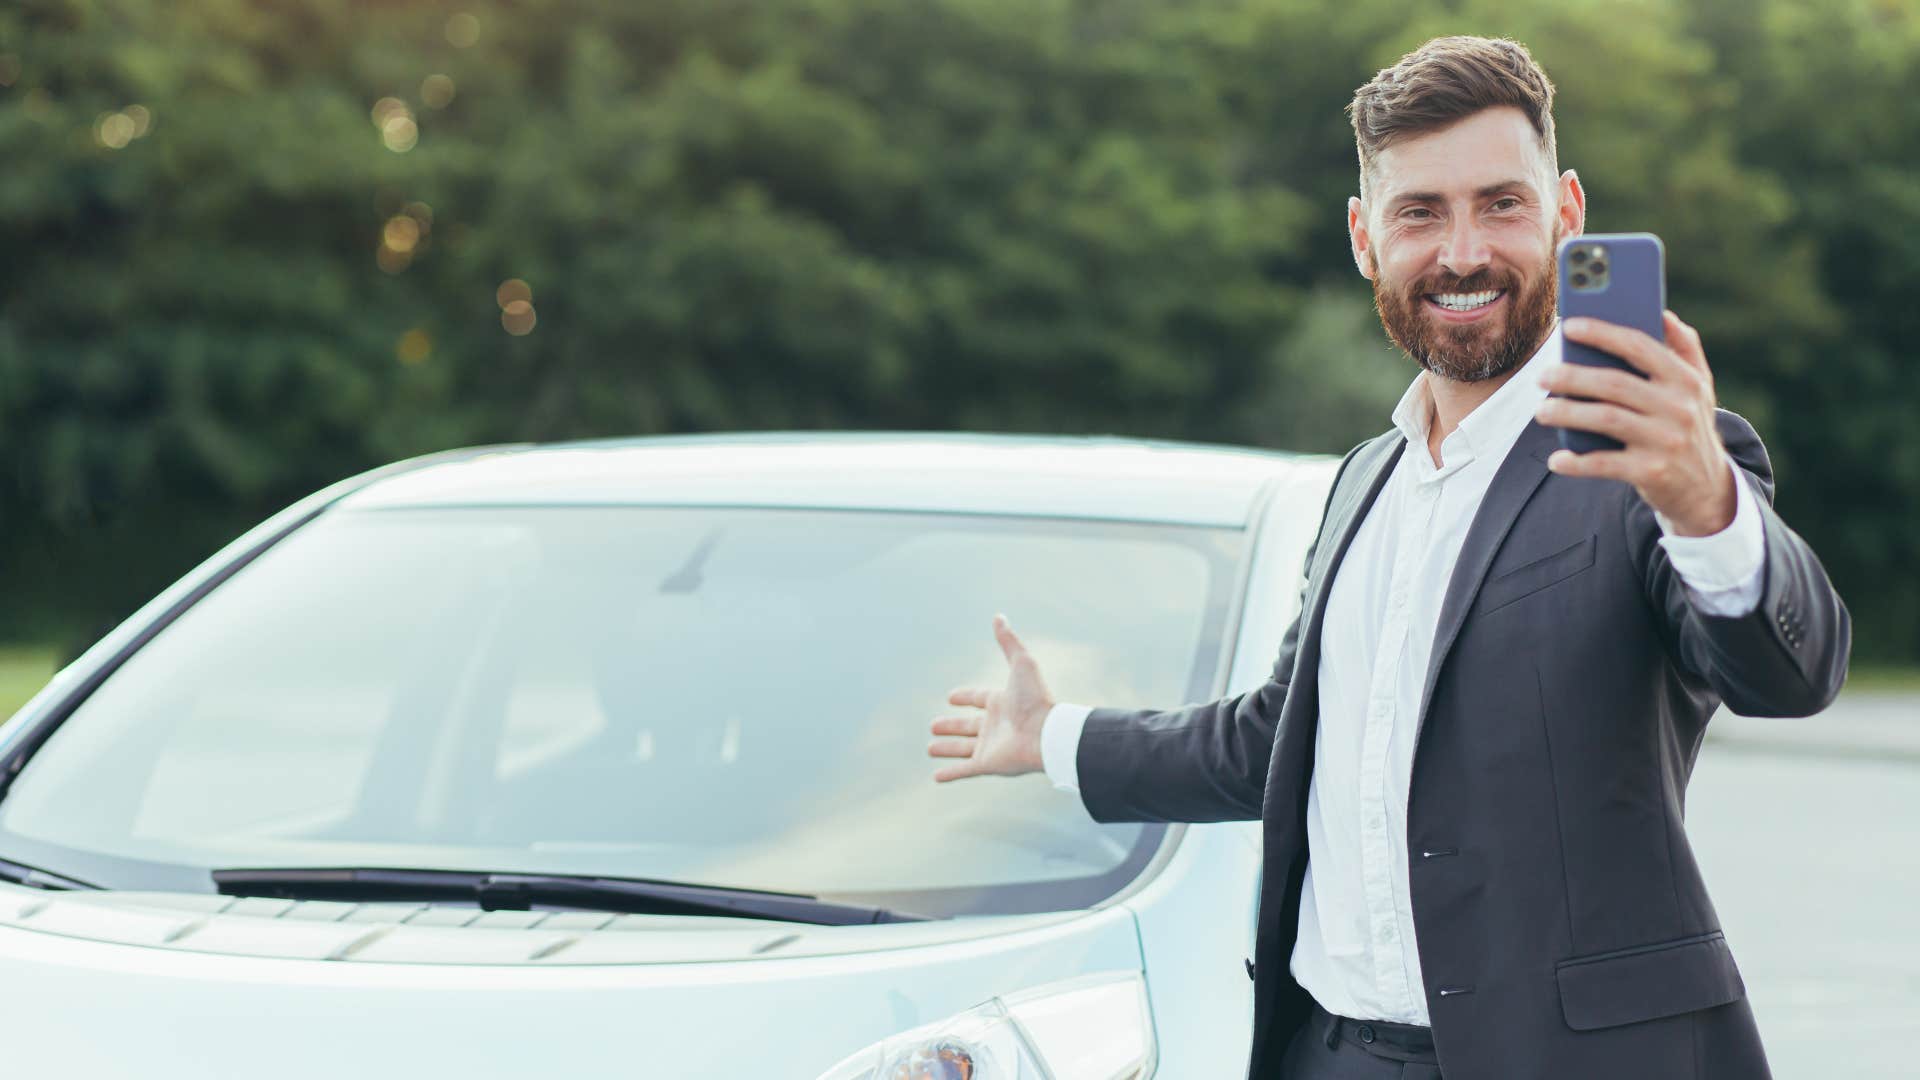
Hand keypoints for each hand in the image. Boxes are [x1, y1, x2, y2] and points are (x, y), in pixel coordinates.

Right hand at [928, 614, 1054, 781]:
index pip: (979, 698)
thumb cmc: (1036, 698)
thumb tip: (999, 616)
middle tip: (933, 725)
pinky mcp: (988, 764)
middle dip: (951, 725)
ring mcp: (991, 746)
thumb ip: (1008, 641)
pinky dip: (950, 774)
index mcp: (1002, 702)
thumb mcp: (1021, 663)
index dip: (966, 697)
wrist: (1046, 733)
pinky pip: (964, 771)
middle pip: (968, 726)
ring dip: (947, 749)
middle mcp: (996, 725)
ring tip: (929, 748)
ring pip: (963, 749)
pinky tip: (935, 778)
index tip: (951, 697)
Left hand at [1537, 311, 1735, 536]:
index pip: (1640, 346)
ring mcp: (1666, 441)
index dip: (1603, 333)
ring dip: (1567, 413)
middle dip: (1573, 377)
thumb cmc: (1689, 426)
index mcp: (1686, 380)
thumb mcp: (1699, 387)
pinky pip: (1604, 464)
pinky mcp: (1652, 472)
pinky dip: (1576, 462)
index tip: (1569, 326)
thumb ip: (1685, 348)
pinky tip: (1557, 459)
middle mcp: (1678, 408)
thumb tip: (1663, 313)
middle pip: (1614, 384)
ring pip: (1605, 419)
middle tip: (1543, 376)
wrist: (1708, 488)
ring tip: (1541, 411)